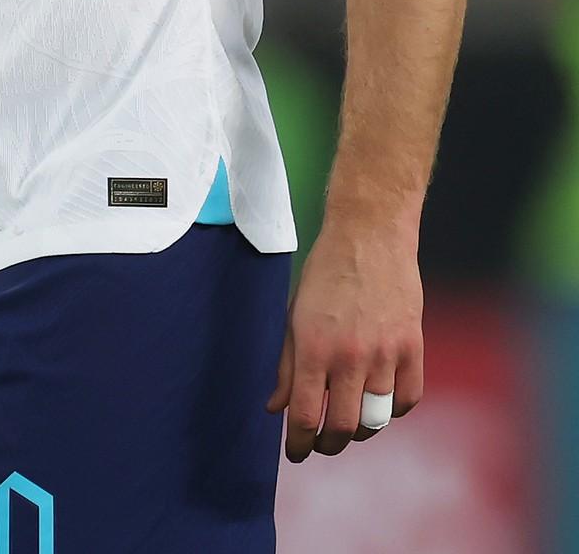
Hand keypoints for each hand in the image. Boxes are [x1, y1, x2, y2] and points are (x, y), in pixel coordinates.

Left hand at [266, 216, 423, 460]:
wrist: (369, 234)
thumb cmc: (325, 273)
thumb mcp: (294, 315)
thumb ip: (287, 366)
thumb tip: (275, 409)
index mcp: (314, 347)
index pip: (306, 415)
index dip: (299, 443)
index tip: (295, 453)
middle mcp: (351, 355)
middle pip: (344, 426)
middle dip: (329, 443)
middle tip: (322, 442)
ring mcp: (386, 353)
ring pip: (377, 418)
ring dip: (360, 430)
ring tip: (350, 424)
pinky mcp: (412, 346)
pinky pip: (408, 399)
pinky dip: (394, 410)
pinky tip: (380, 402)